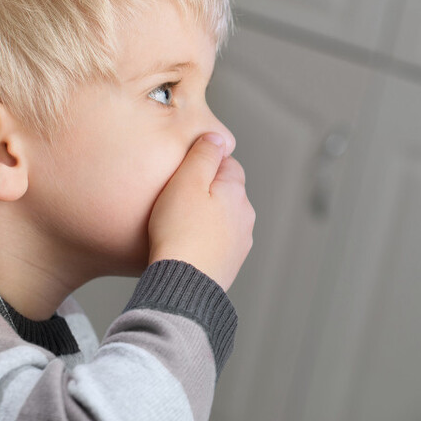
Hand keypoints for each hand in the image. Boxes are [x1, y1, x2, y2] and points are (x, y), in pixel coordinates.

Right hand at [147, 133, 253, 289]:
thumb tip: (217, 137)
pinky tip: (185, 246)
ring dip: (206, 218)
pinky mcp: (230, 264)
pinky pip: (217, 243)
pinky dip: (204, 241)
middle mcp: (245, 216)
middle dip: (205, 192)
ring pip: (222, 219)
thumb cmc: (180, 232)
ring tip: (178, 226)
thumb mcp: (186, 181)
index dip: (204, 165)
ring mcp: (240, 242)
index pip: (228, 164)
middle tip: (176, 200)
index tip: (183, 173)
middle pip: (225, 192)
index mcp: (236, 191)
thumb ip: (203, 155)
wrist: (184, 284)